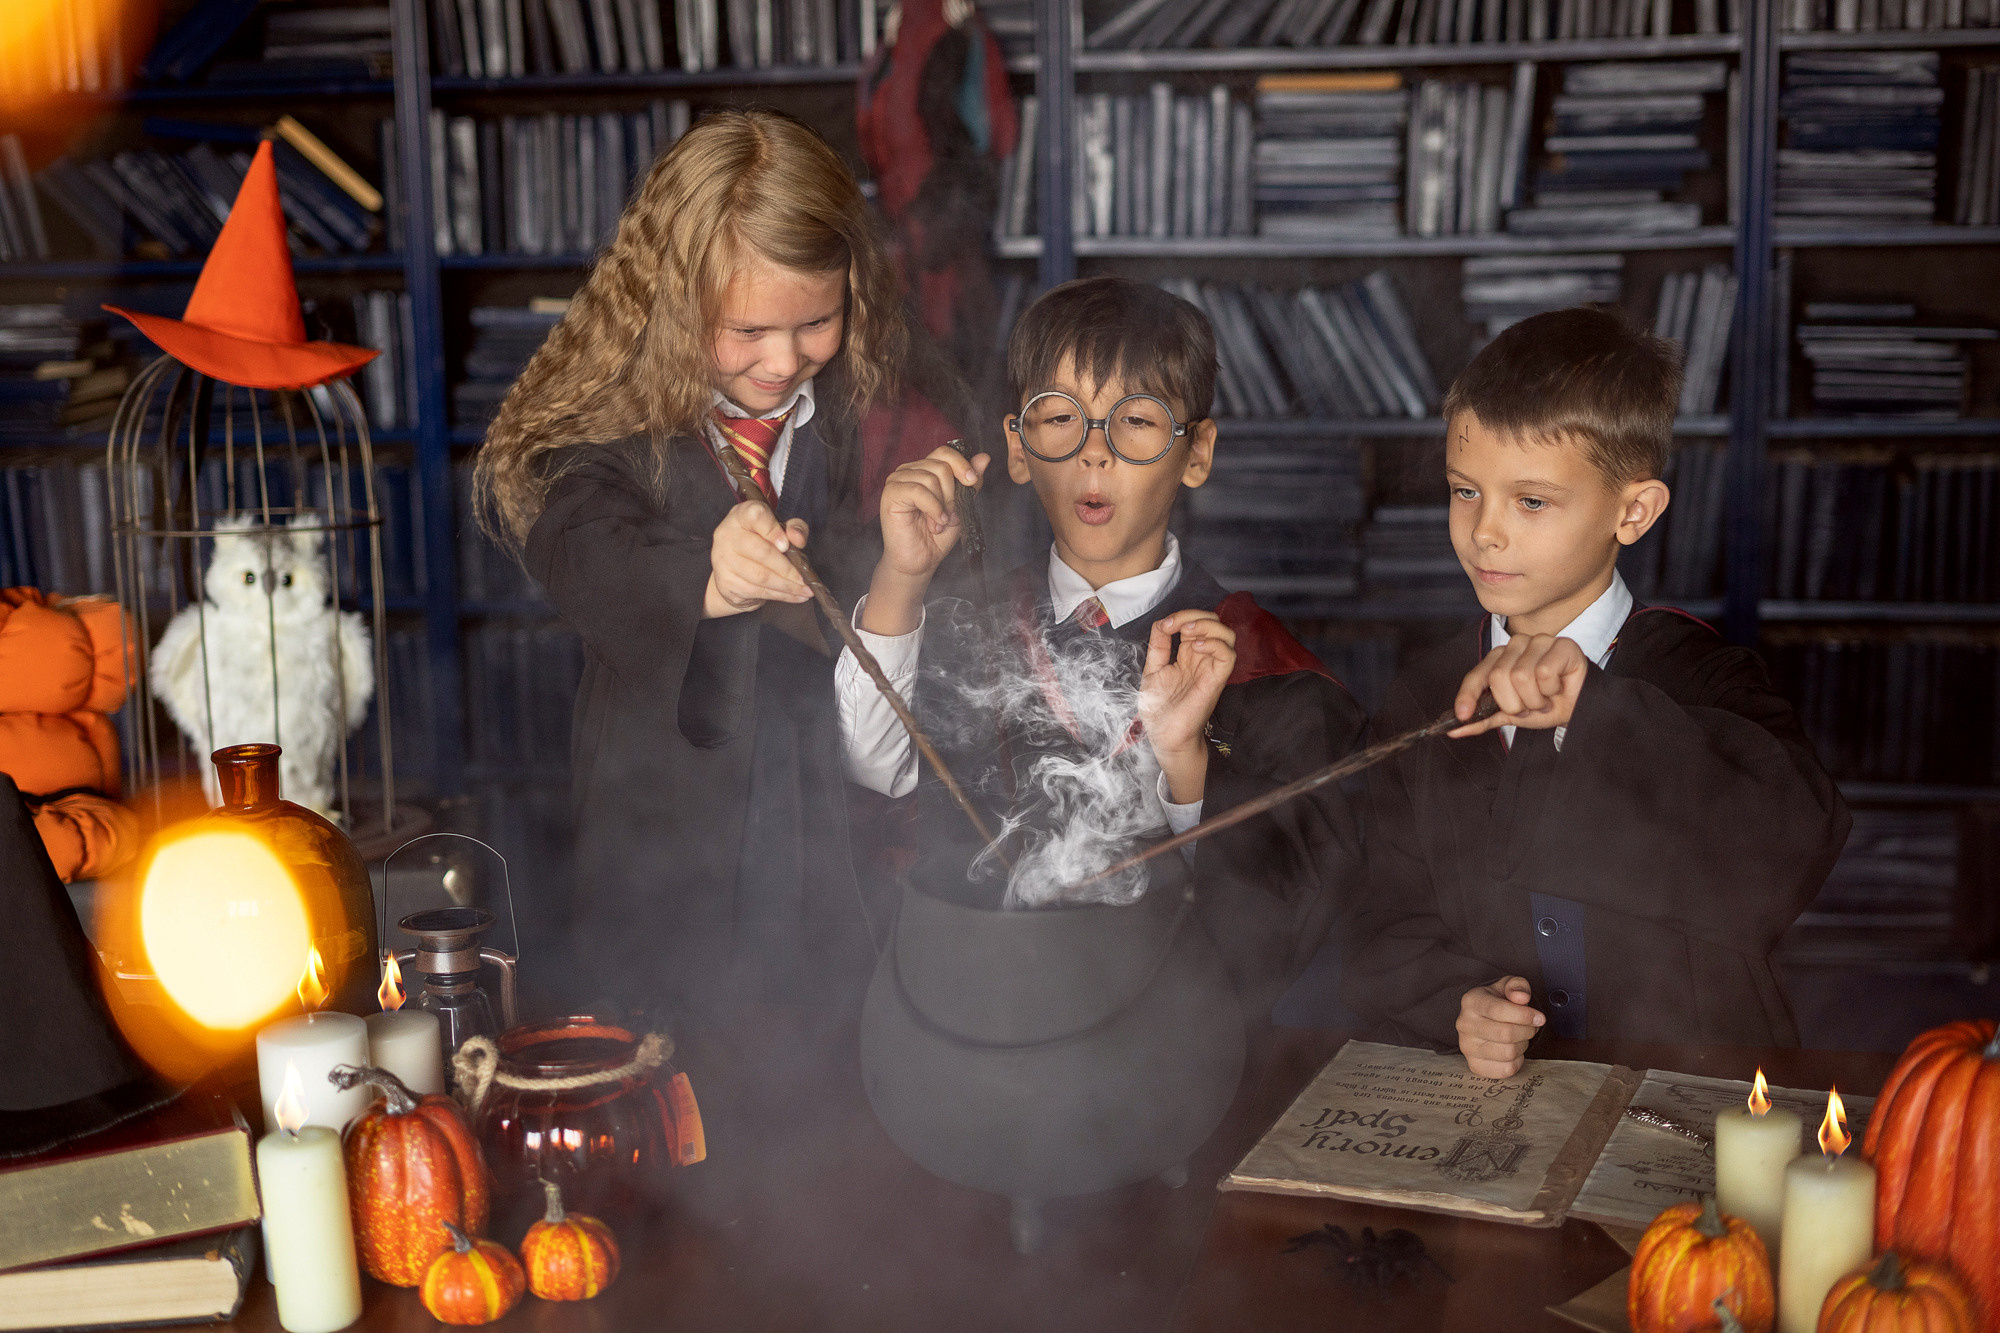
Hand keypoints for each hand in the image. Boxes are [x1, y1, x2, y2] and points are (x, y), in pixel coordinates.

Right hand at [703, 502, 809, 617]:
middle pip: (761, 551)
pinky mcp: (726, 582)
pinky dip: (779, 595)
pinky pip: (757, 591)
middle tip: (804, 578)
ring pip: (760, 576)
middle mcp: (728, 535)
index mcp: (742, 515)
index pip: (755, 516)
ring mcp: (723, 560)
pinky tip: (794, 596)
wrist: (733, 568)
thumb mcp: (780, 528)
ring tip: (805, 590)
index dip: (773, 530)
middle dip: (787, 568)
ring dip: (787, 586)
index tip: (787, 545)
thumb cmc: (761, 542)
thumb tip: (798, 539)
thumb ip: (794, 528)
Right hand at [860, 446, 987, 635]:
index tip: (972, 482)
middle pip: (941, 466)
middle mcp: (911, 471)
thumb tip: (984, 457)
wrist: (920, 561)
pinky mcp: (891, 493)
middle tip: (949, 515)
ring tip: (938, 523)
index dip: (962, 464)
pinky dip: (932, 508)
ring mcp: (898, 480)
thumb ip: (970, 482)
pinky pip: (918, 490)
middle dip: (952, 494)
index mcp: (925, 470)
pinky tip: (934, 522)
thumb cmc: (937, 535)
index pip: (945, 452)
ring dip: (941, 505)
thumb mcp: (961, 505)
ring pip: (931, 478)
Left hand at [1139, 609, 1235, 803]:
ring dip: (1208, 626)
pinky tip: (1195, 647)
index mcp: (1186, 655)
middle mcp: (1202, 659)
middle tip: (1178, 625)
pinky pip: (1228, 655)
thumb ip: (1158, 645)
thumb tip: (1163, 622)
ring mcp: (1210, 669)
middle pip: (1214, 622)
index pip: (1194, 623)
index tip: (1165, 625)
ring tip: (1189, 632)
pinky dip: (1214, 644)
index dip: (1182, 616)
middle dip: (1197, 615)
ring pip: (1227, 634)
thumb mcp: (1152, 670)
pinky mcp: (1216, 681)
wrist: (1165, 737)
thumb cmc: (1159, 710)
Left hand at [1450, 633, 1589, 737]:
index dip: (1468, 695)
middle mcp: (1517, 645)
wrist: (1580, 707)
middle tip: (1530, 706)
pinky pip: (1545, 672)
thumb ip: (1483, 719)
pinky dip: (1551, 689)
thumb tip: (1453, 730)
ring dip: (1535, 699)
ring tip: (1545, 698)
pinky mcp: (1562, 645)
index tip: (1462, 715)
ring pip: (1522, 676)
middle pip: (1500, 676)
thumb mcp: (1510, 715)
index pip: (1477, 675)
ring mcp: (1539, 641)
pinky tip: (1558, 688)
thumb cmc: (1545, 705)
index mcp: (1500, 658)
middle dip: (1515, 703)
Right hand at [1457, 976, 1544, 1079]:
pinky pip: (1506, 1069)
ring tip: (1521, 1037)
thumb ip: (1518, 986)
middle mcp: (1464, 1024)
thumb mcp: (1508, 986)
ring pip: (1508, 1053)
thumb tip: (1522, 997)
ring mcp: (1467, 1047)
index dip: (1524, 1015)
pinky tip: (1513, 1050)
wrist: (1482, 1019)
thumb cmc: (1498, 1001)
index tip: (1539, 1017)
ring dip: (1523, 1045)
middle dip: (1527, 1031)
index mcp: (1471, 1001)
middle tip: (1532, 1027)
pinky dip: (1517, 1061)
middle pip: (1506, 1034)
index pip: (1499, 1010)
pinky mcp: (1475, 1065)